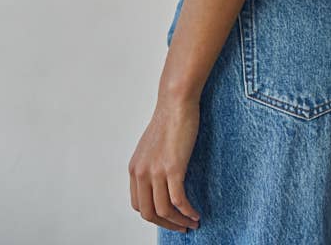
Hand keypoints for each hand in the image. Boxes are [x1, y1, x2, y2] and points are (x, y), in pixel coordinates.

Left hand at [128, 92, 201, 233]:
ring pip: (163, 210)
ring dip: (178, 221)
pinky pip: (179, 200)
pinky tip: (196, 213)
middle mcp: (141, 172)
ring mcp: (156, 171)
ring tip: (191, 223)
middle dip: (165, 224)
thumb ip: (151, 165)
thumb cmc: (169, 120)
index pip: (138, 204)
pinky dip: (187, 211)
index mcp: (134, 168)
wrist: (176, 102)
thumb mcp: (152, 147)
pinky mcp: (173, 168)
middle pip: (148, 213)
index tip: (167, 218)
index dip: (153, 215)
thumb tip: (161, 182)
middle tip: (180, 227)